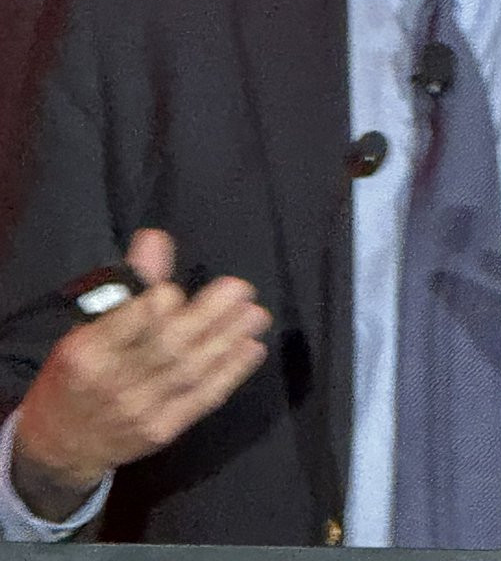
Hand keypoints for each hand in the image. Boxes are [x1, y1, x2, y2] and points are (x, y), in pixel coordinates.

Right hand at [13, 230, 270, 519]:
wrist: (62, 446)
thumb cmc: (75, 373)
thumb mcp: (86, 326)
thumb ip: (127, 284)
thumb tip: (155, 238)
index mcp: (88, 351)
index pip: (126, 325)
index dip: (153, 308)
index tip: (177, 290)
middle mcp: (114, 381)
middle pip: (166, 346)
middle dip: (208, 316)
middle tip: (241, 289)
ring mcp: (141, 410)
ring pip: (190, 371)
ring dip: (228, 339)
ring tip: (256, 314)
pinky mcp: (163, 430)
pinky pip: (202, 399)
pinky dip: (230, 373)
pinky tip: (250, 349)